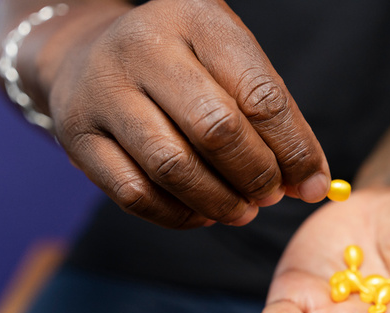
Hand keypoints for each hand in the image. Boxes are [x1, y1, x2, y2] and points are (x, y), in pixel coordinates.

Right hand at [43, 0, 328, 227]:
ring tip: (243, 211)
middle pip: (217, 130)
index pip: (261, 95)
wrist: (91, 54)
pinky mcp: (77, 135)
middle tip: (271, 196)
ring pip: (173, 166)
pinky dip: (178, 216)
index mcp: (197, 19)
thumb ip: (272, 118)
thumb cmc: (183, 65)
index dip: (294, 150)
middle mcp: (145, 47)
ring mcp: (104, 91)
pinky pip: (134, 193)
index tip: (312, 184)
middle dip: (257, 175)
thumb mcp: (231, 66)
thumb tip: (311, 184)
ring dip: (220, 202)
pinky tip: (203, 214)